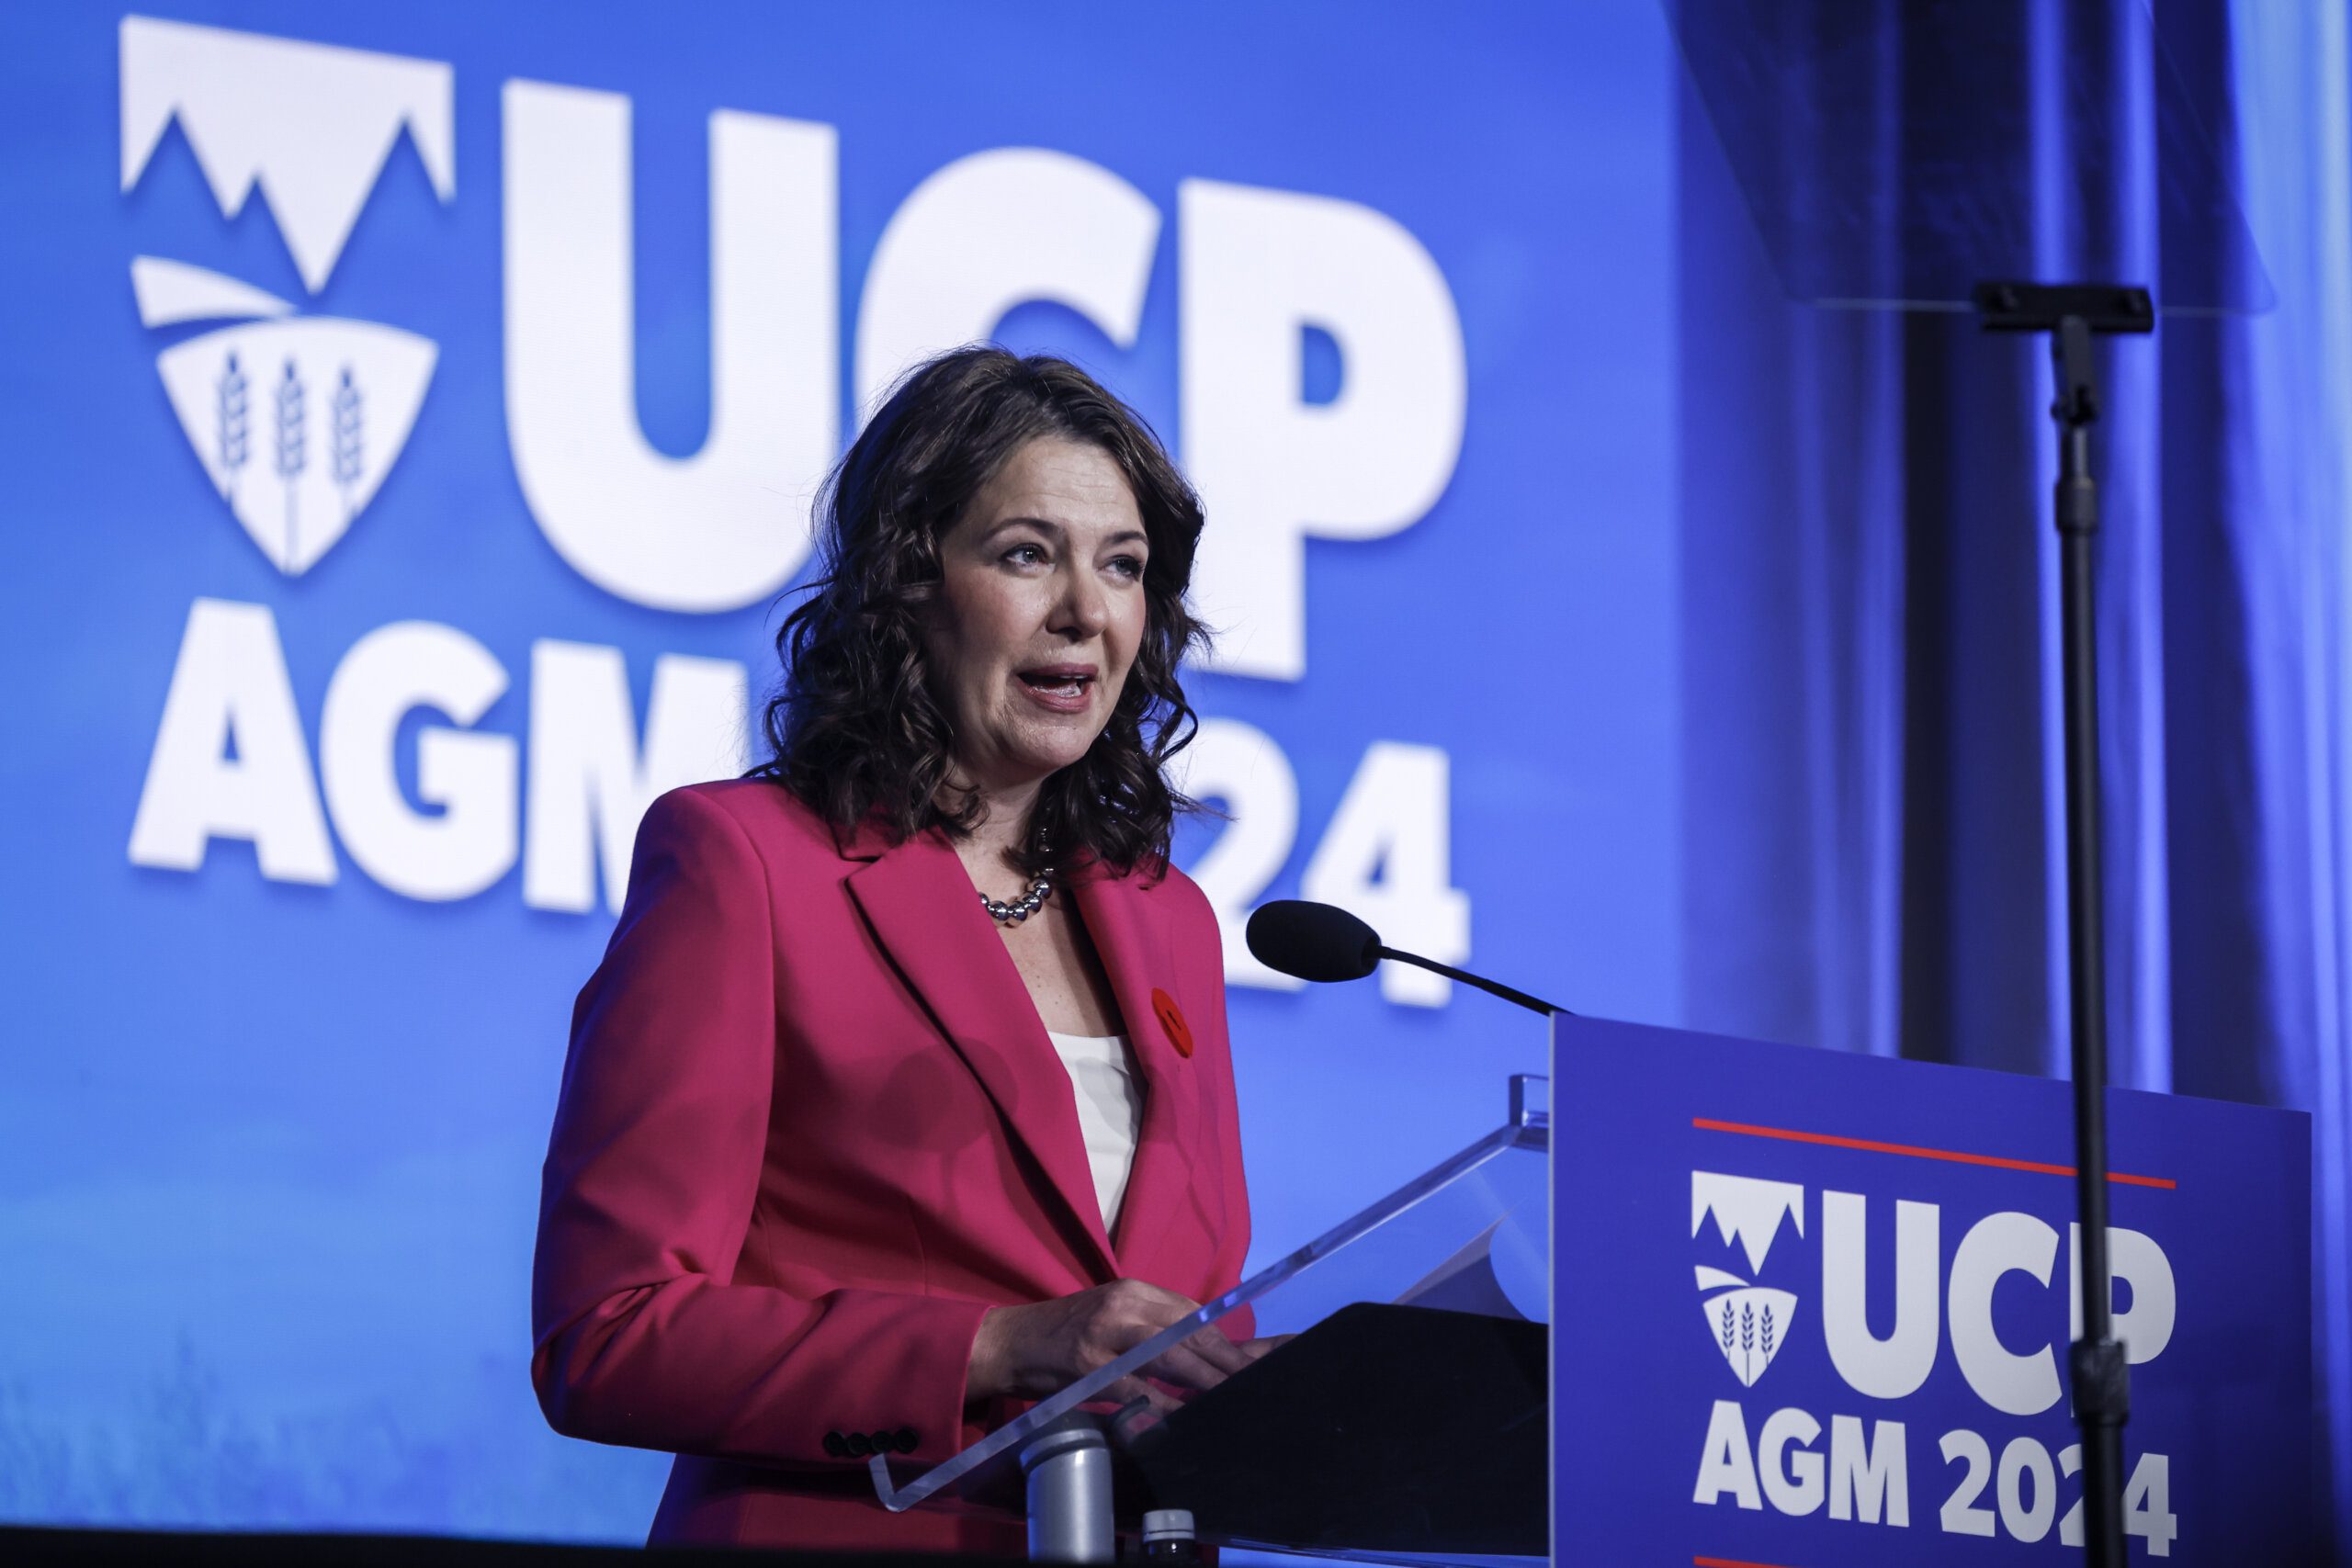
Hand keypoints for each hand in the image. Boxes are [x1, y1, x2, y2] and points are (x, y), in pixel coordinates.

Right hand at [967, 1279, 1261, 1408]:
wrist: (1007, 1341)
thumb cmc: (1064, 1336)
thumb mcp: (1111, 1319)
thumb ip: (1152, 1331)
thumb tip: (1203, 1358)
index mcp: (1134, 1291)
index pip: (1193, 1314)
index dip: (1225, 1340)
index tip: (1254, 1362)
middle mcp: (1123, 1304)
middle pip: (1188, 1332)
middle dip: (1225, 1361)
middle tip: (1256, 1383)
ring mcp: (1104, 1332)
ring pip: (1168, 1354)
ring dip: (1204, 1380)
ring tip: (1230, 1399)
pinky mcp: (1085, 1363)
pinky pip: (1132, 1385)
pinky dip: (1158, 1402)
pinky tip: (1178, 1415)